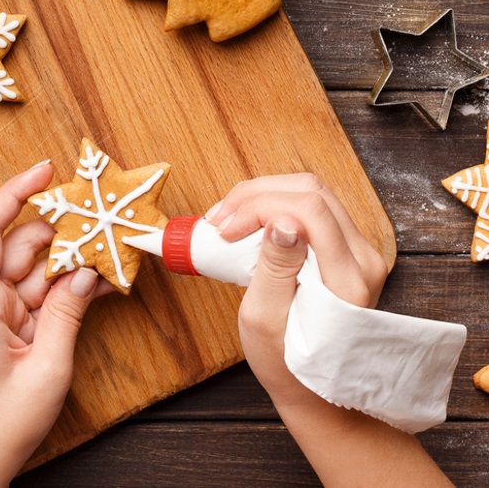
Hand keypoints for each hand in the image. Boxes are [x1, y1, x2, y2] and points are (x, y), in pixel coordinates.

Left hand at [0, 161, 112, 487]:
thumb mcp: (45, 368)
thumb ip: (68, 313)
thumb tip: (87, 270)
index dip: (15, 193)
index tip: (46, 170)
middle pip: (21, 247)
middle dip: (60, 230)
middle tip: (101, 216)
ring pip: (36, 271)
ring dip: (70, 261)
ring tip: (111, 250)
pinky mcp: (9, 328)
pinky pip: (41, 296)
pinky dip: (66, 289)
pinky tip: (99, 281)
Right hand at [207, 174, 451, 487]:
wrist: (320, 392)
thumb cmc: (288, 364)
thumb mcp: (266, 321)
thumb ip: (274, 267)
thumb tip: (281, 220)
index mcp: (347, 279)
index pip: (308, 210)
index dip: (258, 206)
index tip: (224, 229)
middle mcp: (363, 259)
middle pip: (311, 191)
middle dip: (256, 194)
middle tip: (219, 219)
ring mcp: (360, 251)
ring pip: (311, 192)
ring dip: (263, 196)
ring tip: (228, 218)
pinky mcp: (348, 249)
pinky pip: (312, 209)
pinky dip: (275, 205)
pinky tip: (249, 222)